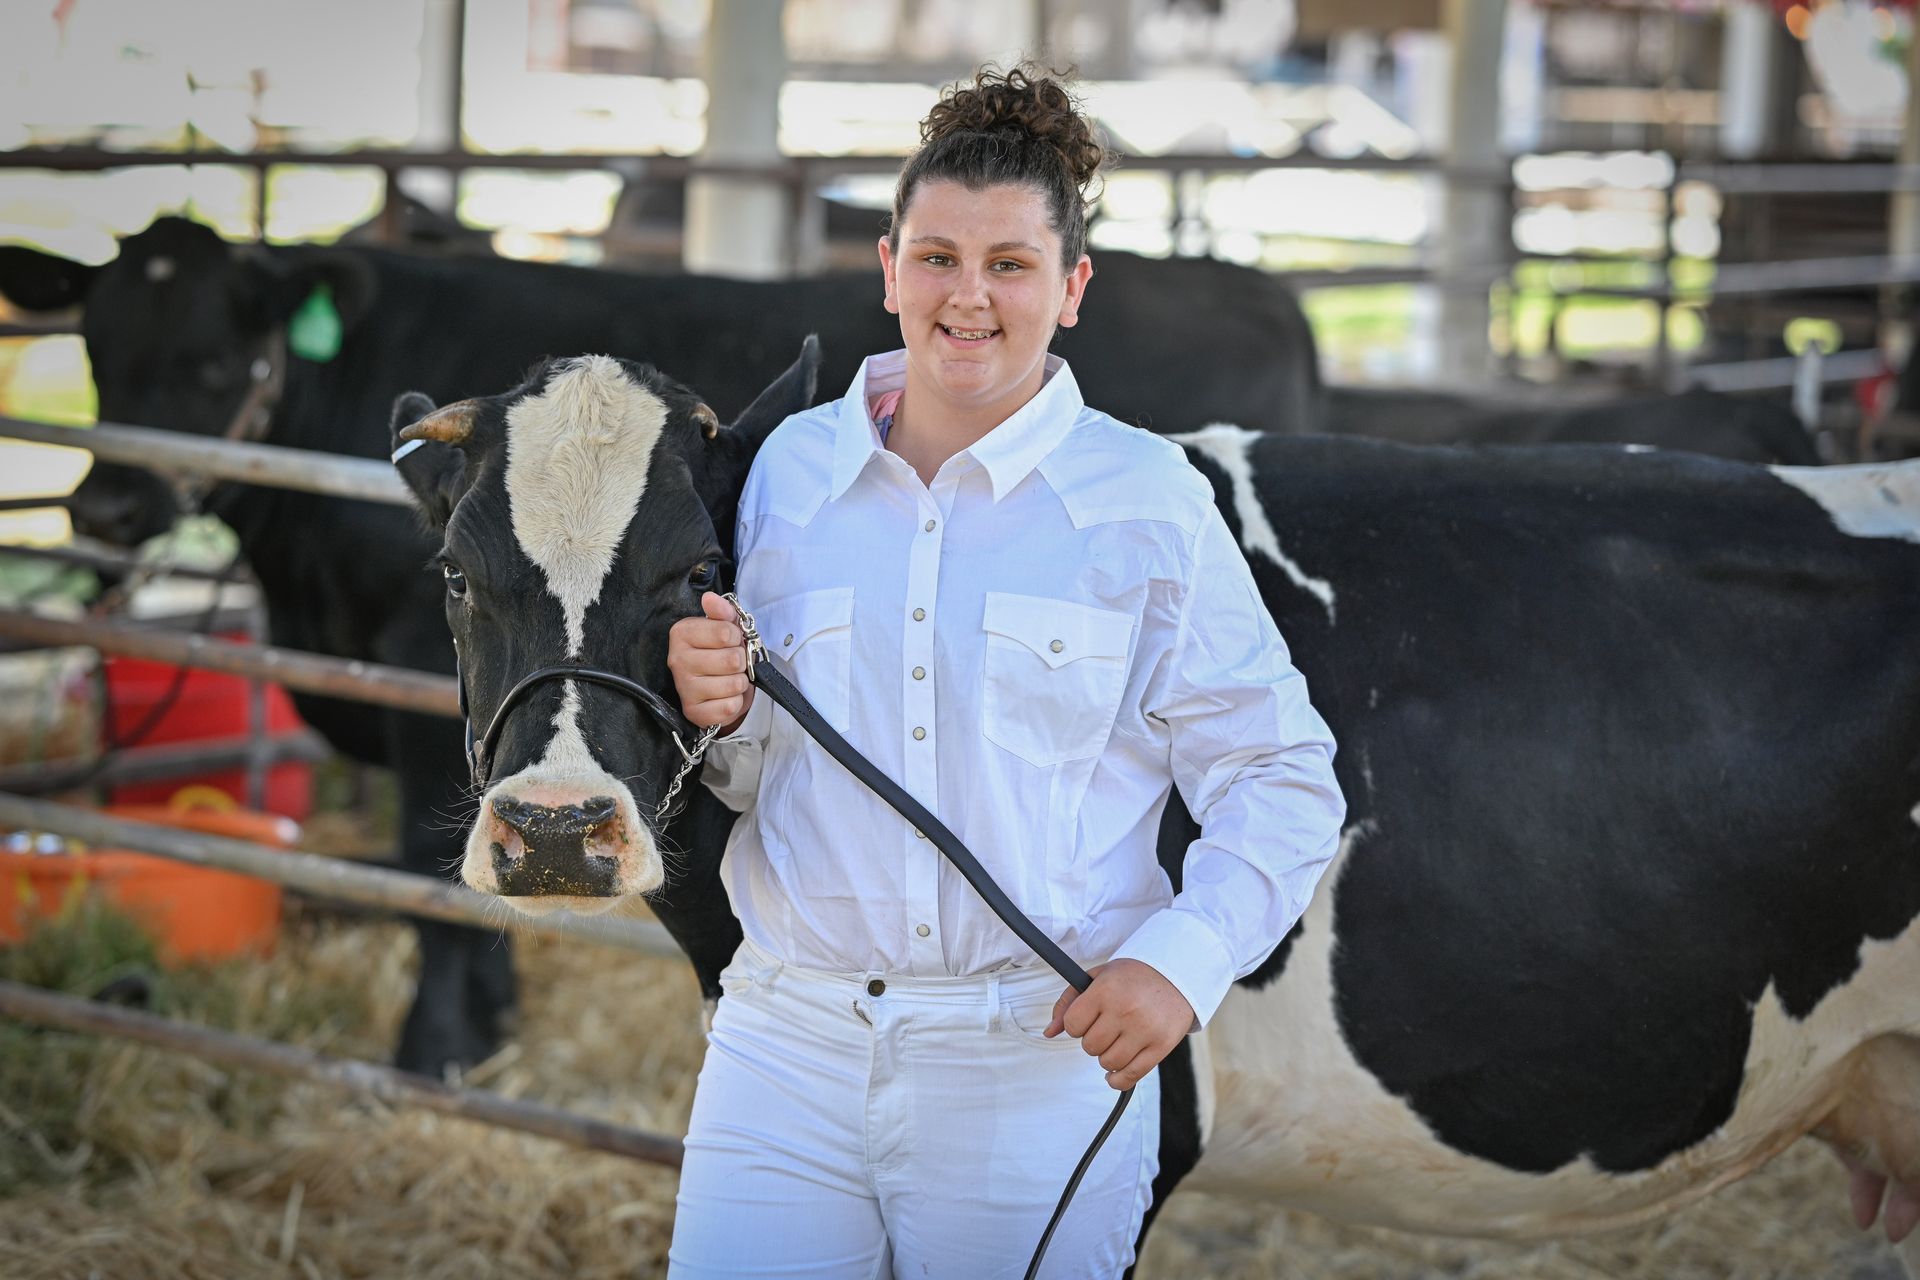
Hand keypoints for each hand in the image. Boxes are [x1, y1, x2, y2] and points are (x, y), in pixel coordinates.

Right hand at [667, 591, 753, 733]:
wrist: (717, 687)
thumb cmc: (721, 652)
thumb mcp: (725, 627)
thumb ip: (722, 611)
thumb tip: (709, 598)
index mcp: (682, 633)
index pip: (726, 632)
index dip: (737, 637)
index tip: (731, 641)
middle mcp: (677, 660)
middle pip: (732, 660)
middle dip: (740, 662)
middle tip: (732, 663)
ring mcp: (683, 688)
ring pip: (733, 684)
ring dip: (739, 683)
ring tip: (729, 678)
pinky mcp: (693, 712)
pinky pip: (729, 707)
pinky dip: (735, 702)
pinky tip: (725, 696)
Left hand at [1045, 958, 1193, 1090]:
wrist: (1177, 974)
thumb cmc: (1133, 977)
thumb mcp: (1098, 977)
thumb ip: (1069, 1002)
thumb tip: (1049, 1032)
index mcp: (1106, 990)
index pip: (1072, 1025)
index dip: (1076, 1025)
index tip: (1087, 1019)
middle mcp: (1125, 1010)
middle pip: (1090, 1047)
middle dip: (1093, 1040)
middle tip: (1106, 1028)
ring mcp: (1145, 1030)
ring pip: (1108, 1063)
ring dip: (1107, 1057)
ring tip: (1117, 1042)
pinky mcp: (1161, 1046)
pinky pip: (1131, 1076)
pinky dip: (1118, 1080)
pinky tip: (1115, 1074)